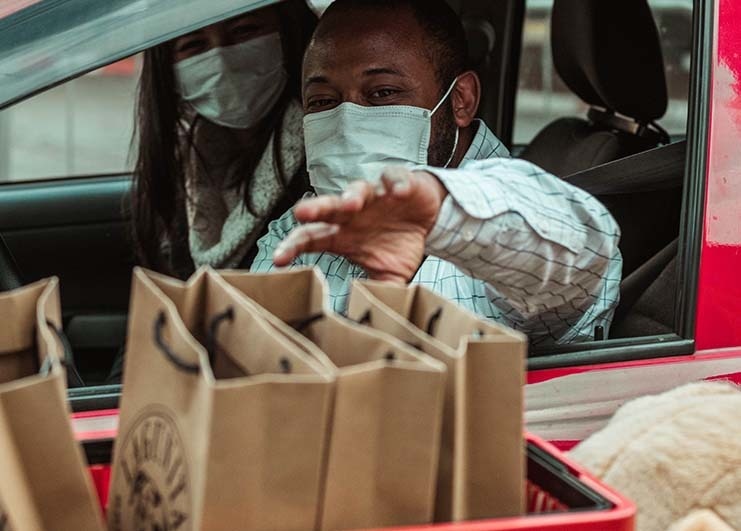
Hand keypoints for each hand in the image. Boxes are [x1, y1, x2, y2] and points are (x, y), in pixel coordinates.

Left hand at [273, 166, 447, 282]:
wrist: (423, 218)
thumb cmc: (397, 245)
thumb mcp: (388, 275)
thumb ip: (375, 293)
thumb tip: (365, 323)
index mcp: (342, 235)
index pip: (310, 239)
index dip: (293, 247)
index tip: (278, 260)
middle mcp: (352, 213)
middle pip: (327, 208)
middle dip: (314, 209)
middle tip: (300, 213)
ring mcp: (374, 196)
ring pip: (357, 189)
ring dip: (352, 194)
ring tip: (352, 204)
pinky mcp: (398, 183)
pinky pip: (394, 179)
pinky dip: (396, 184)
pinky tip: (399, 194)